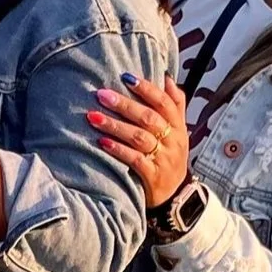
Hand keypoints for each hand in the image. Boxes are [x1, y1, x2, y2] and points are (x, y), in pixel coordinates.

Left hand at [88, 74, 189, 207]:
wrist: (175, 194)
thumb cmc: (169, 155)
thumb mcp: (178, 130)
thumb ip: (174, 104)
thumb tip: (167, 77)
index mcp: (178, 125)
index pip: (164, 102)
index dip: (146, 89)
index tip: (126, 77)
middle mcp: (173, 140)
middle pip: (149, 118)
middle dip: (124, 105)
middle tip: (102, 95)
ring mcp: (164, 158)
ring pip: (139, 138)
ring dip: (115, 126)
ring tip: (93, 117)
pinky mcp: (153, 176)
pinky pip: (135, 160)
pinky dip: (118, 150)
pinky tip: (103, 142)